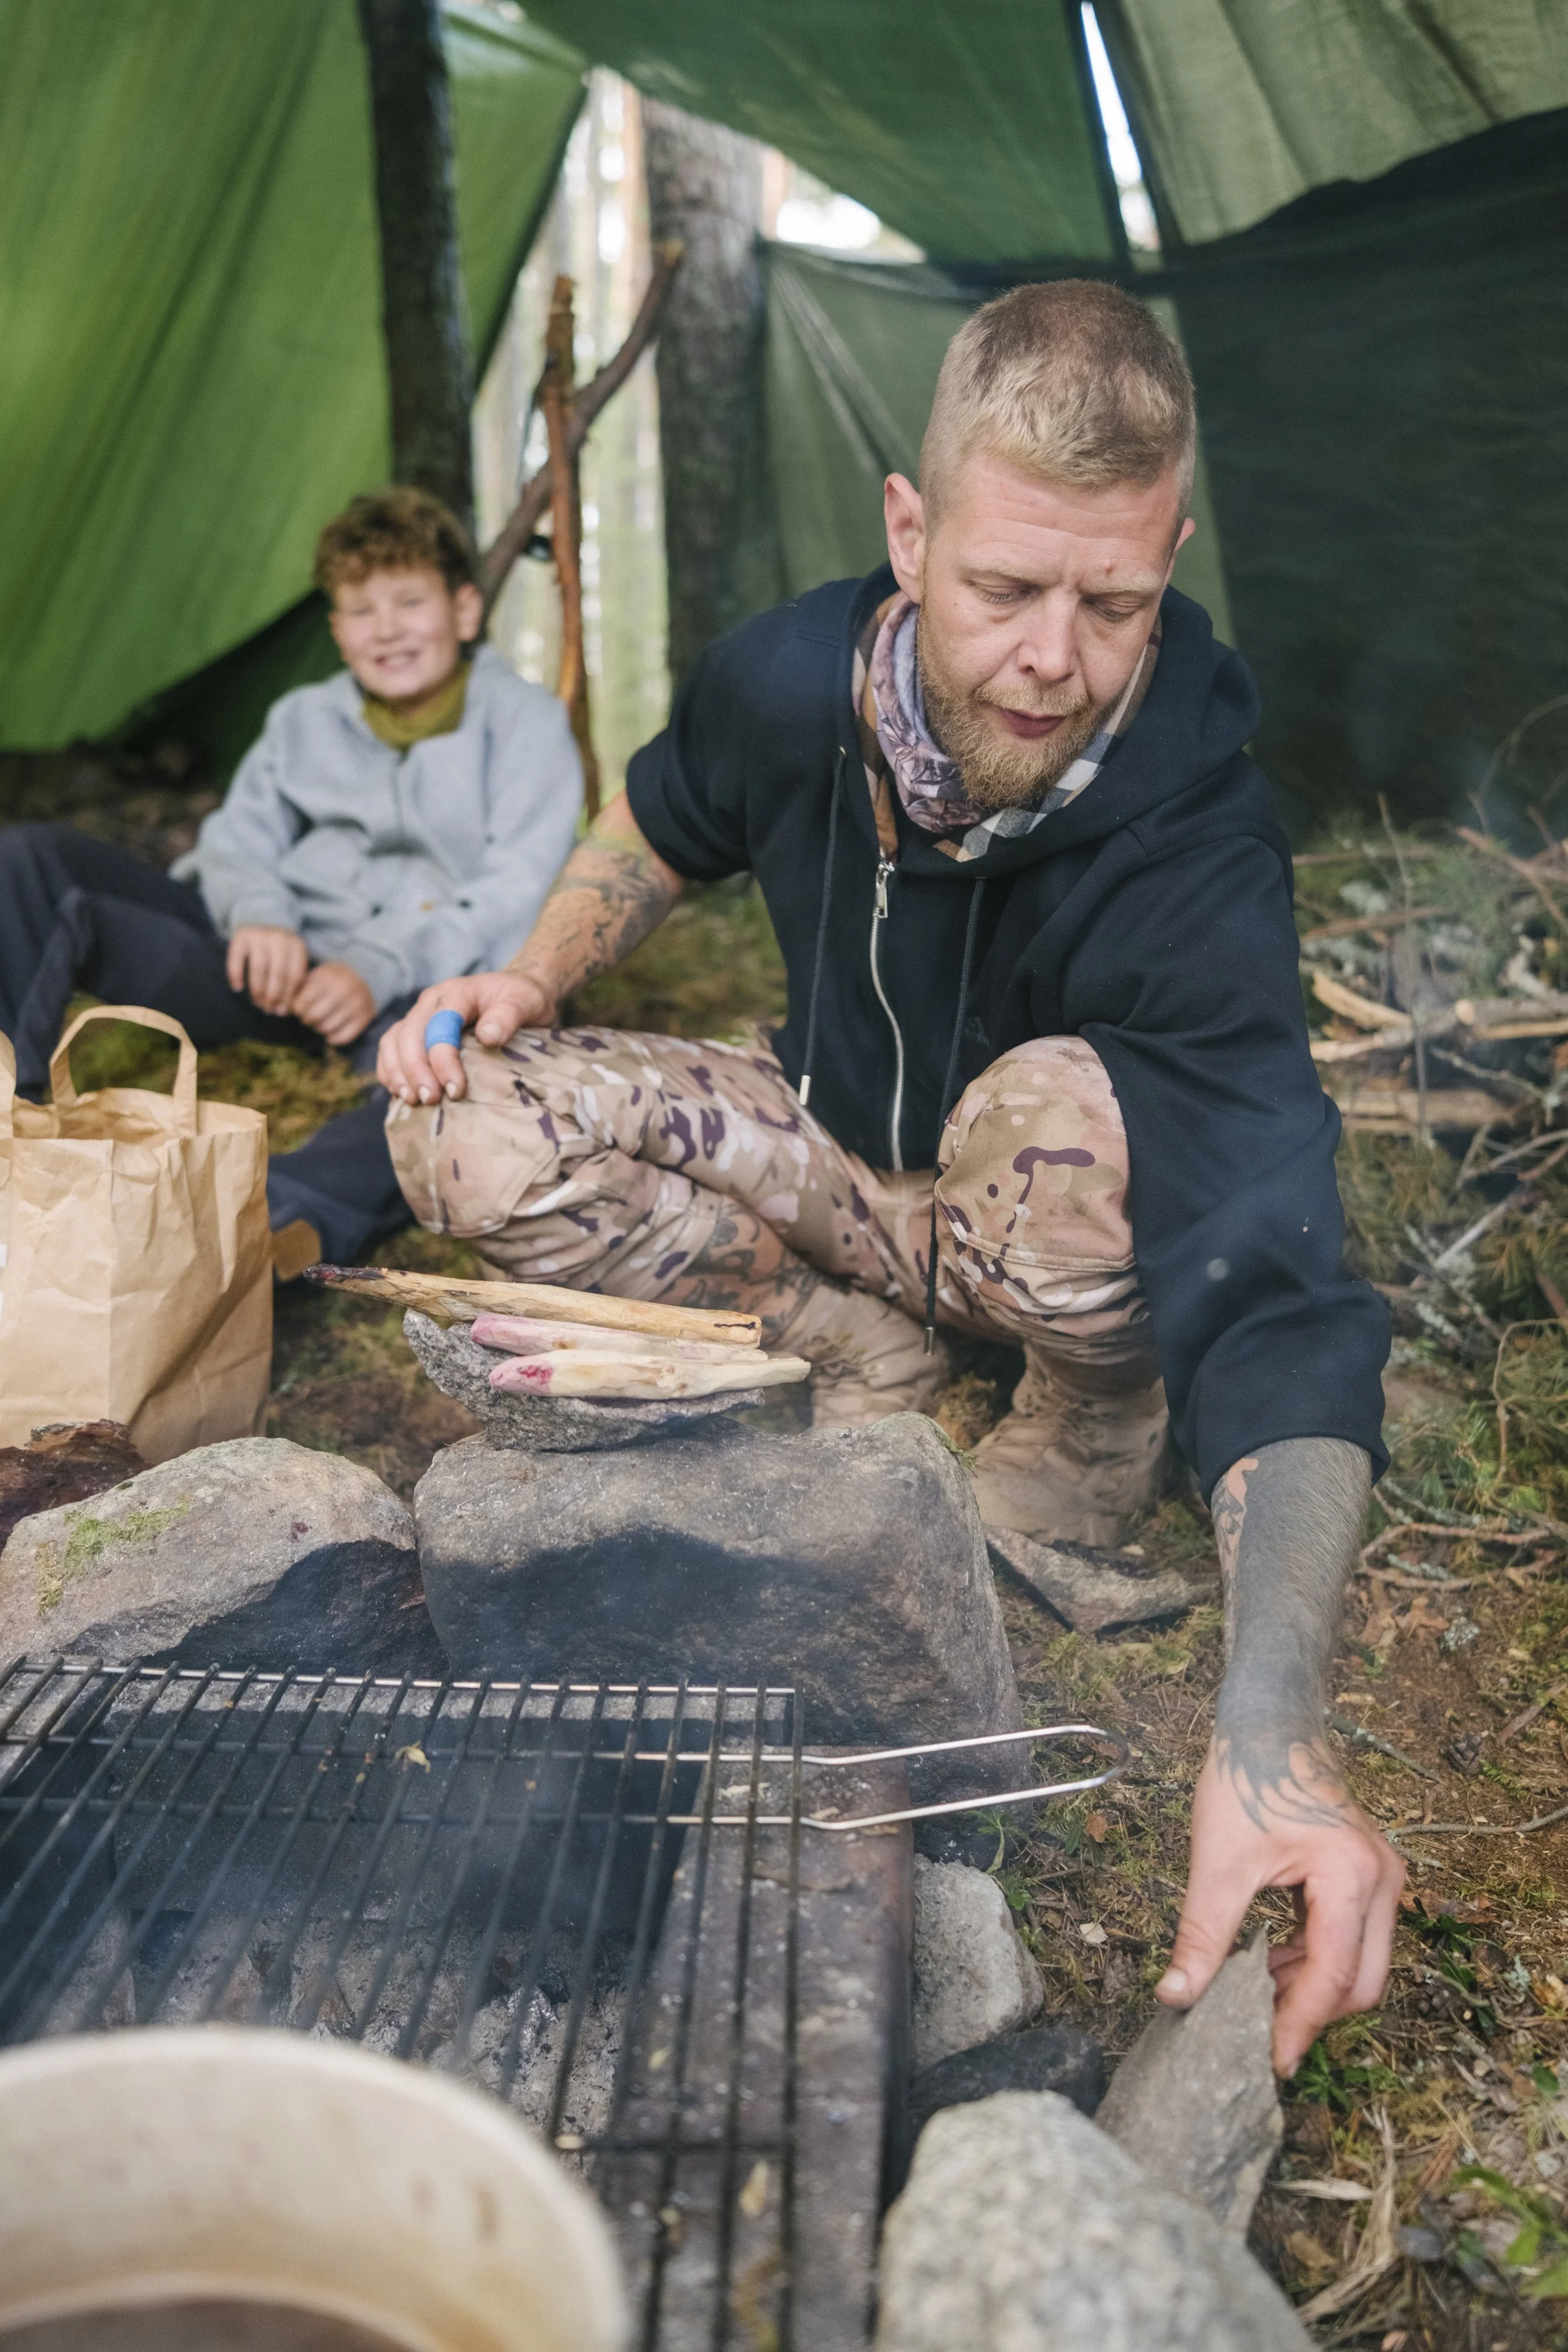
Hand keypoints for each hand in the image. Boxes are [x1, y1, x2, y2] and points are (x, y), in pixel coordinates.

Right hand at [227, 925, 308, 1015]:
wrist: (263, 920)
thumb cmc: (279, 951)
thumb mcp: (291, 961)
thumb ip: (290, 983)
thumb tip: (281, 1012)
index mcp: (297, 946)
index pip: (294, 977)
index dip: (288, 997)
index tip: (281, 1011)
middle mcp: (280, 938)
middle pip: (278, 974)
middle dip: (273, 996)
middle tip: (268, 1010)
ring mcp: (260, 934)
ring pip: (259, 969)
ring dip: (257, 990)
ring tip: (257, 1003)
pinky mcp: (242, 935)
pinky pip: (237, 959)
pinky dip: (236, 976)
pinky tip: (238, 988)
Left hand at [291, 960, 376, 1046]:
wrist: (364, 979)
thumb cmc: (331, 981)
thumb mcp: (315, 977)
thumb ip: (298, 990)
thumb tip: (282, 1010)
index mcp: (328, 977)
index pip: (303, 1002)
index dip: (297, 1009)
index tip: (298, 1009)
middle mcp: (344, 989)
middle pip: (314, 1016)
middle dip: (306, 1020)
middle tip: (308, 1017)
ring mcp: (357, 1004)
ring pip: (327, 1028)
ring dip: (318, 1028)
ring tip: (319, 1022)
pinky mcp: (365, 1018)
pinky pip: (342, 1038)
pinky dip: (332, 1038)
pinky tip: (330, 1031)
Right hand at [376, 970, 556, 1104]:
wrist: (517, 993)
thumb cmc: (522, 999)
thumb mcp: (527, 1001)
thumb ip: (509, 1015)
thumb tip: (488, 1036)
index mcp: (457, 992)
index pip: (440, 1023)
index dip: (443, 1059)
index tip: (456, 1090)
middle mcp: (432, 1002)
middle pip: (410, 1033)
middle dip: (416, 1070)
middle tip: (430, 1100)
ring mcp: (421, 1015)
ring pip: (394, 1041)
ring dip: (398, 1072)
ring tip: (412, 1100)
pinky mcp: (416, 1031)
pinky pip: (391, 1049)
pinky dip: (391, 1071)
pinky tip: (402, 1094)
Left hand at [1157, 1736, 1404, 2075]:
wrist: (1268, 1720)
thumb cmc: (1246, 1777)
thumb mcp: (1218, 1862)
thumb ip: (1202, 1935)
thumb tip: (1176, 1997)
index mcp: (1352, 1877)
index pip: (1335, 1977)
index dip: (1299, 2025)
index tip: (1267, 2062)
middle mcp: (1382, 1881)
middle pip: (1363, 1982)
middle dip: (1311, 2013)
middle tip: (1257, 2036)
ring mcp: (1380, 1878)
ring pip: (1360, 1964)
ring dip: (1310, 1987)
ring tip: (1250, 1993)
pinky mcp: (1366, 1875)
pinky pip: (1350, 1938)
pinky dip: (1312, 1959)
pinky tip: (1267, 1960)